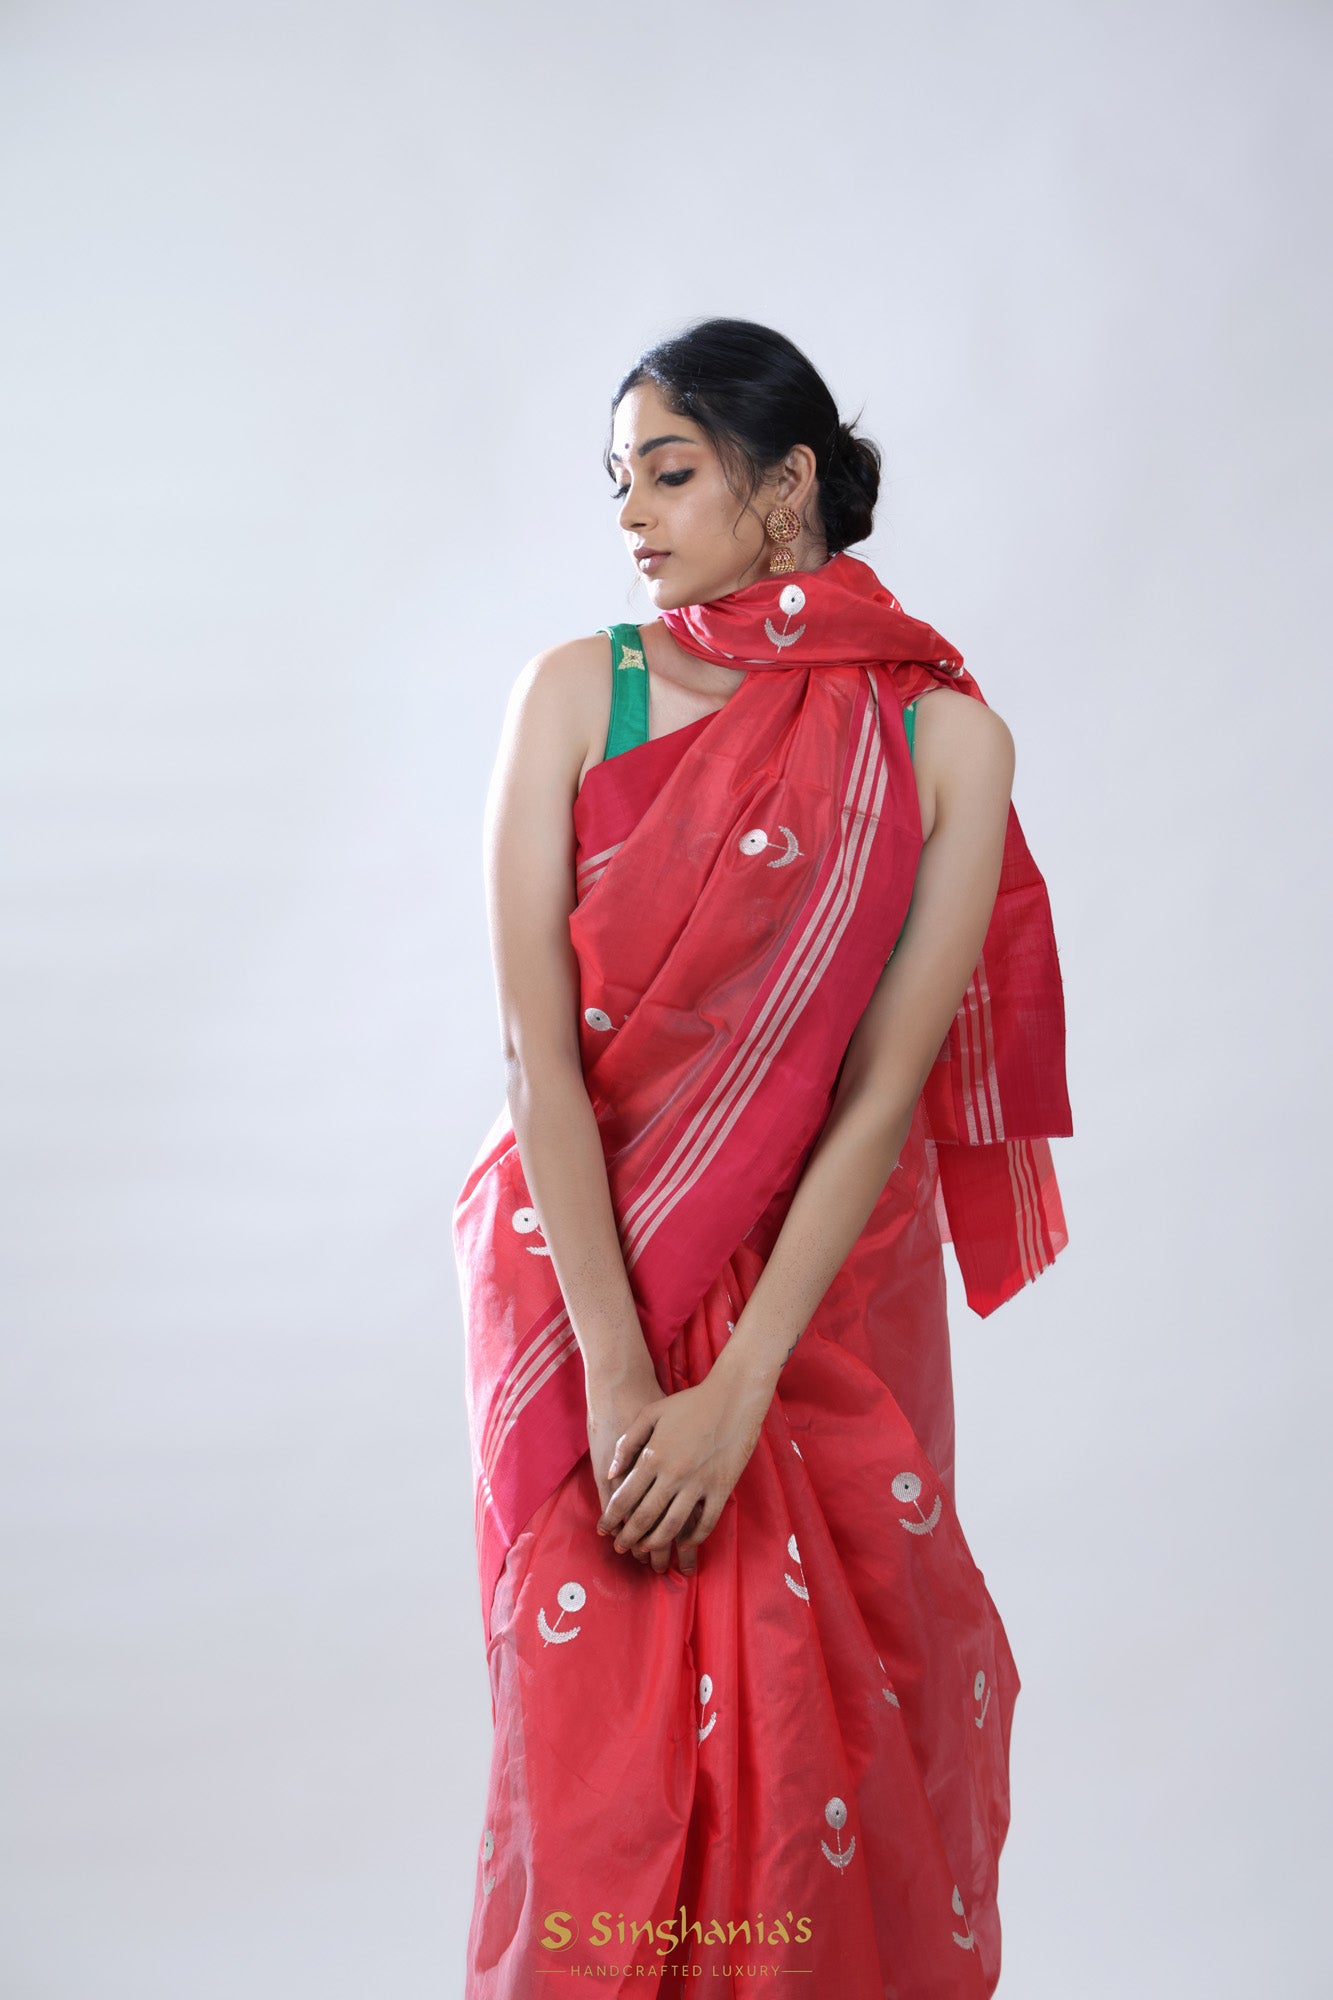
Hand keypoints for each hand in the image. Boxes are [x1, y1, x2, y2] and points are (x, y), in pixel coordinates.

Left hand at [595, 1367, 772, 1576]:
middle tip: (620, 1548)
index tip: (603, 1530)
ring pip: (672, 1526)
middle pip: (644, 1517)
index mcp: (653, 1456)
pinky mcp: (721, 1488)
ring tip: (646, 1550)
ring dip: (656, 1543)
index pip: (624, 1497)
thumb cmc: (690, 1403)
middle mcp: (673, 1474)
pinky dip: (693, 1538)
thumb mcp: (651, 1413)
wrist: (732, 1398)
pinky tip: (684, 1541)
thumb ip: (627, 1443)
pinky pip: (706, 1522)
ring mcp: (698, 1483)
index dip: (611, 1518)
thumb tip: (610, 1474)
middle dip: (628, 1537)